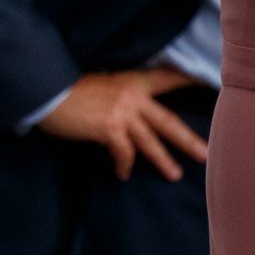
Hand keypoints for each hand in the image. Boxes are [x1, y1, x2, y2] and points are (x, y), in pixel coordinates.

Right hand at [38, 68, 209, 181]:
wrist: (46, 93)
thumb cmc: (67, 90)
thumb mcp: (100, 85)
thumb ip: (119, 96)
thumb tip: (130, 115)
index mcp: (131, 82)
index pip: (165, 79)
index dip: (187, 81)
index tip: (208, 85)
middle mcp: (132, 96)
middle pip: (167, 122)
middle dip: (188, 140)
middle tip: (205, 154)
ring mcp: (122, 112)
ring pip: (151, 141)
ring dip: (163, 160)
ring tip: (174, 175)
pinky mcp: (109, 128)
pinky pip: (124, 152)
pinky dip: (124, 164)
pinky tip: (122, 173)